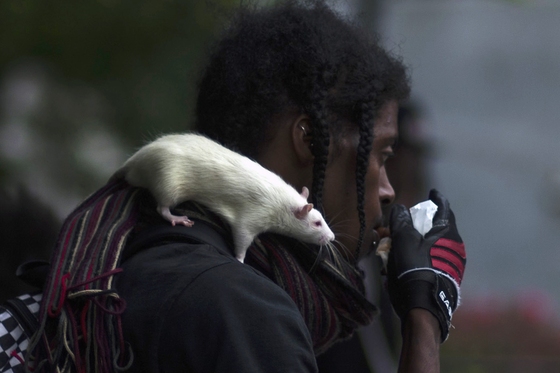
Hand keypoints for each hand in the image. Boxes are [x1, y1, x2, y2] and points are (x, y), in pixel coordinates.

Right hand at [387, 189, 465, 341]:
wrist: (424, 306)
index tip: (432, 193)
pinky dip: (420, 255)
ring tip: (399, 246)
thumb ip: (401, 220)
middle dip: (421, 224)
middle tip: (407, 224)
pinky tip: (404, 264)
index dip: (437, 199)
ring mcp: (453, 263)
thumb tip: (400, 208)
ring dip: (418, 242)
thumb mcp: (403, 240)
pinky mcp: (448, 277)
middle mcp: (455, 247)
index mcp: (448, 234)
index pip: (444, 208)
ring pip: (433, 244)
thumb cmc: (415, 268)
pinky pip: (433, 259)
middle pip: (438, 228)